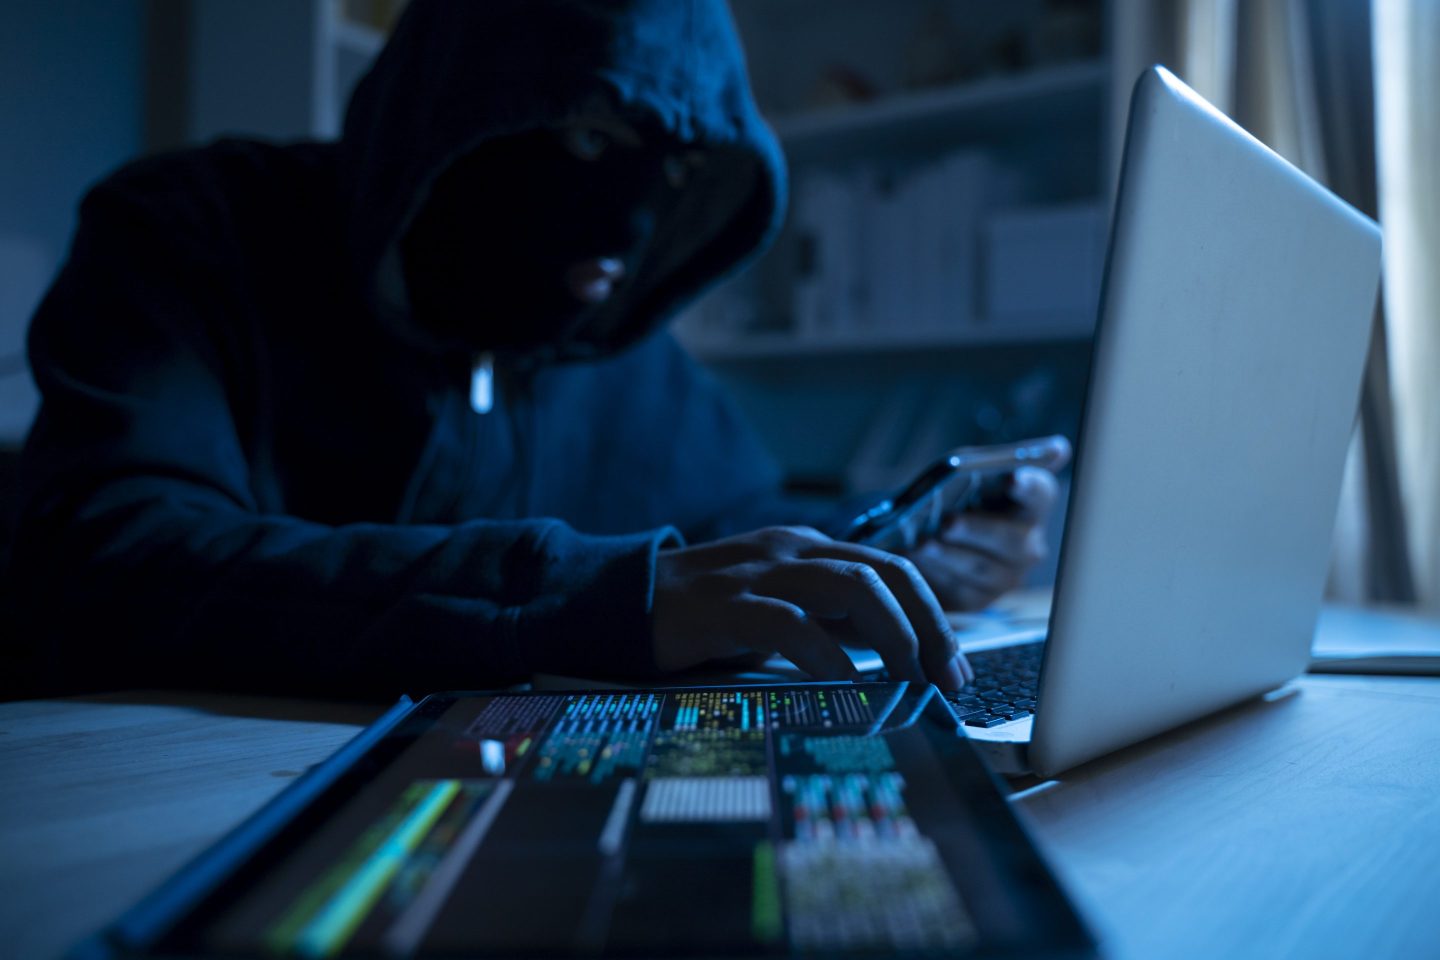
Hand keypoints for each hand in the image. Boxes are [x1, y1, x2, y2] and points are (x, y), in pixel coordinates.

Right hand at [652, 526, 970, 689]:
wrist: (623, 601)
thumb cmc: (708, 614)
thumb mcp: (781, 610)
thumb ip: (833, 622)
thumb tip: (900, 657)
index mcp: (809, 550)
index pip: (893, 569)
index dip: (934, 616)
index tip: (954, 667)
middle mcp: (792, 551)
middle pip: (884, 573)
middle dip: (928, 626)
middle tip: (947, 679)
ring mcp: (758, 574)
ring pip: (850, 585)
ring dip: (894, 634)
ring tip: (911, 679)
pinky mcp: (723, 606)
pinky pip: (788, 623)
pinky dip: (824, 653)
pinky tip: (844, 683)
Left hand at [903, 466, 1061, 611]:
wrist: (925, 530)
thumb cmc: (953, 494)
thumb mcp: (964, 471)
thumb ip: (979, 463)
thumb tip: (1004, 459)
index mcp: (1030, 504)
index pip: (1040, 493)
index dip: (1029, 487)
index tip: (1011, 478)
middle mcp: (1028, 544)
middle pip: (1013, 540)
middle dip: (978, 530)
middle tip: (949, 523)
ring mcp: (1006, 576)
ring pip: (981, 570)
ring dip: (948, 556)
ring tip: (921, 544)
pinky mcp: (977, 600)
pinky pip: (958, 590)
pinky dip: (933, 573)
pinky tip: (913, 561)